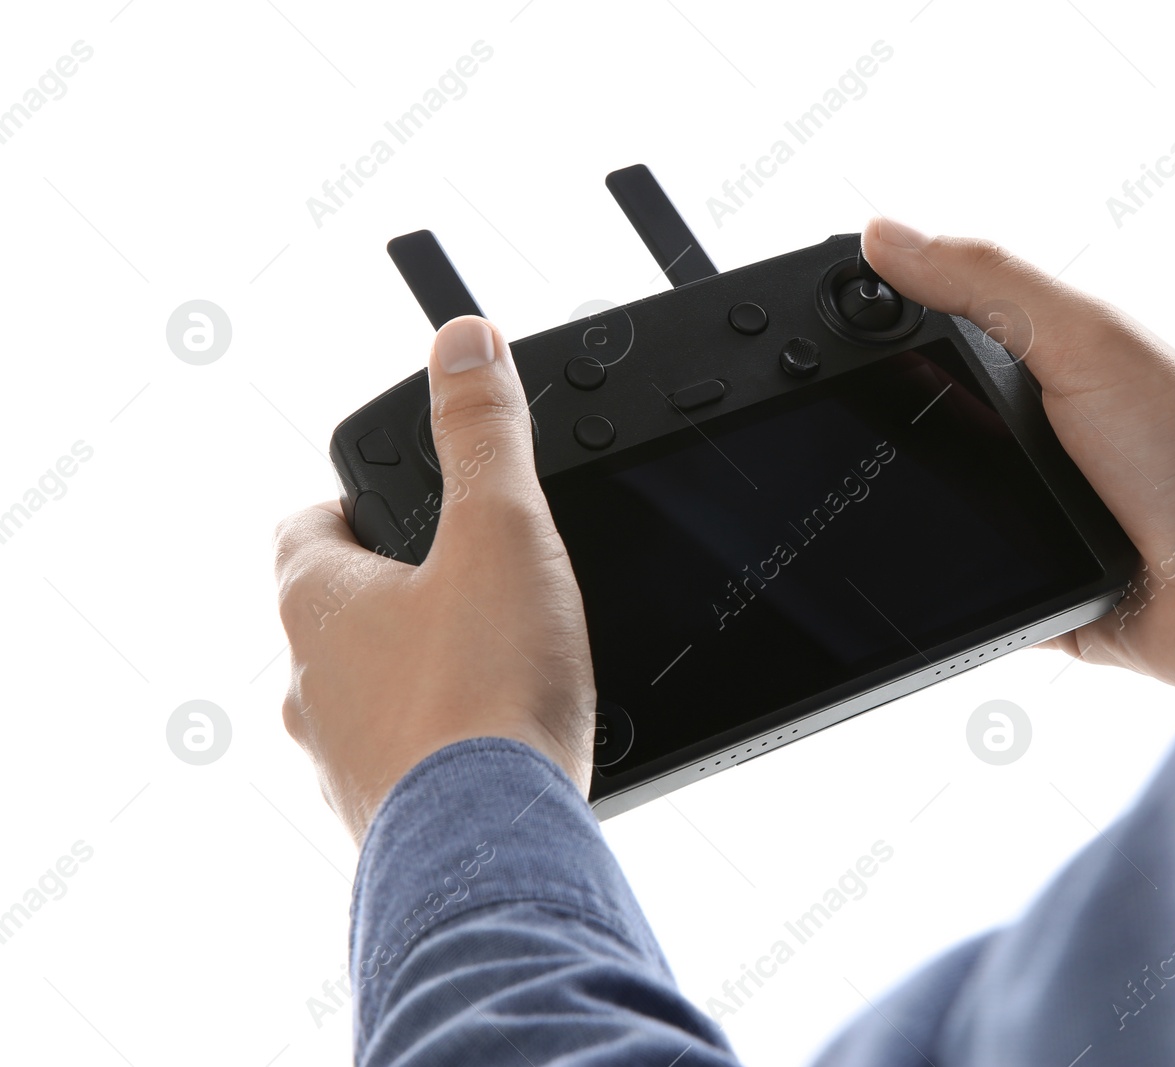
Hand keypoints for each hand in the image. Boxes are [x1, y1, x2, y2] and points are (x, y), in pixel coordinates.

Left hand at [272, 316, 594, 840]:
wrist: (495, 844)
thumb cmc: (485, 690)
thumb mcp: (501, 530)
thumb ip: (483, 432)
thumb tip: (462, 341)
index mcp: (317, 601)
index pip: (310, 524)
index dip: (362, 500)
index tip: (413, 497)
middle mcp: (307, 682)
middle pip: (338, 611)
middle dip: (401, 589)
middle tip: (475, 579)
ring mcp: (339, 756)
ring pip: (366, 689)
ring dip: (417, 668)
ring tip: (497, 660)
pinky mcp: (386, 814)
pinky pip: (404, 756)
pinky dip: (442, 736)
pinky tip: (499, 737)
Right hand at [862, 219, 1174, 688]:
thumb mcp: (1083, 340)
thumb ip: (985, 283)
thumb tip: (881, 234)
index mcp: (1038, 373)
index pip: (927, 349)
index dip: (866, 348)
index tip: (805, 355)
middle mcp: (1033, 446)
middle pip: (919, 441)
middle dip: (873, 447)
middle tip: (815, 452)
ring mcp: (1035, 526)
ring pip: (933, 525)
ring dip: (906, 530)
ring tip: (852, 529)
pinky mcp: (1041, 602)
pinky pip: (968, 602)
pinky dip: (946, 602)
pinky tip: (912, 596)